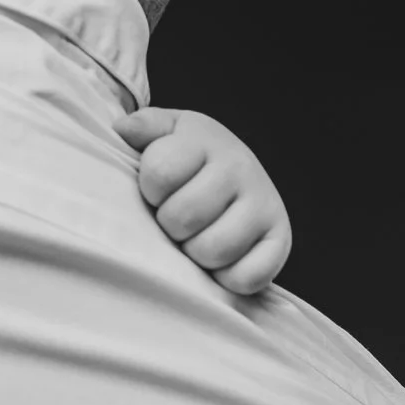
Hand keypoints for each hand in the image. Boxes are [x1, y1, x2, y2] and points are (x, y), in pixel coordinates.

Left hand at [116, 108, 291, 295]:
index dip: (150, 190)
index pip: (159, 173)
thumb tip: (123, 129)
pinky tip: (221, 259)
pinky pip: (246, 277)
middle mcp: (240, 168)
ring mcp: (264, 205)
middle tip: (176, 218)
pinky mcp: (281, 240)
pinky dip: (227, 277)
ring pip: (212, 250)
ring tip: (196, 236)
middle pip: (182, 217)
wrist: (239, 169)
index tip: (158, 189)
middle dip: (169, 224)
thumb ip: (143, 127)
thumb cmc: (190, 156)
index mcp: (205, 140)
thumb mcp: (166, 131)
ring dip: (194, 252)